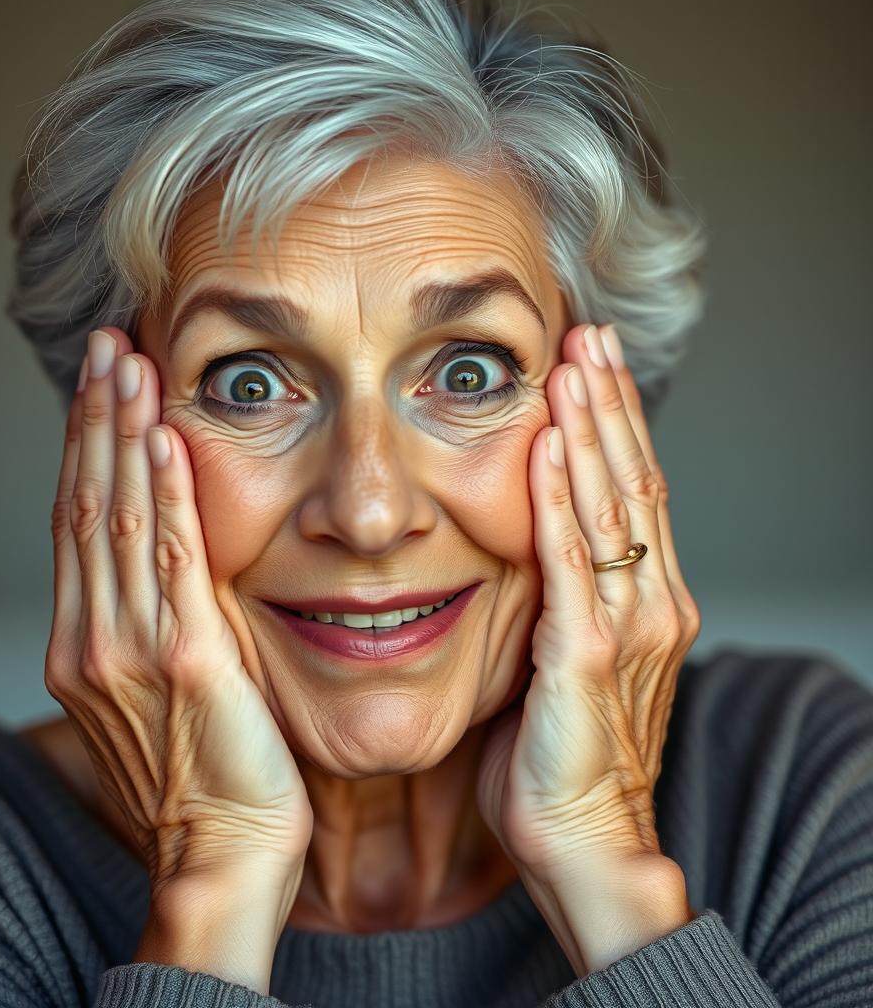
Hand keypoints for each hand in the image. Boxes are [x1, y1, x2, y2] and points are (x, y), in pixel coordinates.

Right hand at [45, 326, 313, 899]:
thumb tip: (173, 558)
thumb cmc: (203, 775)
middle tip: (108, 348)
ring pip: (118, 517)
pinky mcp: (184, 658)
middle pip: (86, 504)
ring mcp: (129, 648)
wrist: (220, 853)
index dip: (84, 449)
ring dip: (124, 435)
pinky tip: (166, 438)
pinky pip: (171, 558)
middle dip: (95, 420)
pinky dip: (166, 493)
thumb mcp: (159, 691)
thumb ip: (154, 620)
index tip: (99, 387)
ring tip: (130, 366)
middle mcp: (91, 638)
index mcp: (82, 644)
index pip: (76, 523)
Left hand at [475, 323, 700, 883]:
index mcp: (646, 602)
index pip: (636, 493)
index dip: (619, 427)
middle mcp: (649, 602)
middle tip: (590, 336)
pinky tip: (551, 442)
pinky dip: (561, 495)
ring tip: (575, 363)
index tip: (595, 369)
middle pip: (633, 481)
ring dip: (592, 428)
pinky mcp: (587, 651)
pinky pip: (571, 557)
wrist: (584, 839)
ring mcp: (625, 624)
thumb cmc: (565, 759)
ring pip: (612, 504)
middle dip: (610, 405)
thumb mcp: (568, 664)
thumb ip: (561, 602)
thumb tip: (527, 555)